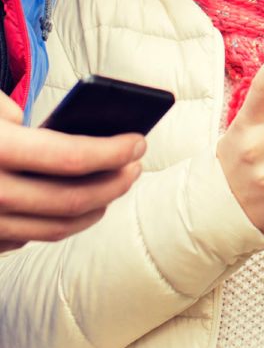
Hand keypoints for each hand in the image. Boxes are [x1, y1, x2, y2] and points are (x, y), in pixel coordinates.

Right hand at [0, 92, 144, 251]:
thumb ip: (25, 123)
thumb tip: (76, 142)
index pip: (72, 158)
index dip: (114, 150)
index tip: (139, 141)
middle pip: (72, 200)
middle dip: (116, 182)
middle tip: (136, 163)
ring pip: (56, 229)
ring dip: (96, 208)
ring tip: (114, 186)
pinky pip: (28, 238)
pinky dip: (58, 223)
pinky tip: (73, 205)